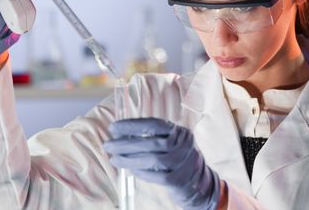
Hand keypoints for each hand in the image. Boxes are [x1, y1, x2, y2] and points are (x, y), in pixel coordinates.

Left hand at [103, 118, 220, 209]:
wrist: (200, 183)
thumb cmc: (178, 160)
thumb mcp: (171, 143)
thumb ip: (152, 138)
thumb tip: (121, 135)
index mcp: (179, 132)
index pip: (153, 124)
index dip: (132, 125)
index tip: (113, 127)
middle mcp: (183, 145)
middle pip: (150, 142)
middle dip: (125, 144)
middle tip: (108, 145)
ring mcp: (183, 163)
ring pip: (152, 160)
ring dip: (129, 159)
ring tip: (114, 159)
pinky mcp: (179, 180)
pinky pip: (156, 176)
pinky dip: (141, 173)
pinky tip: (130, 170)